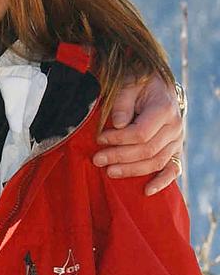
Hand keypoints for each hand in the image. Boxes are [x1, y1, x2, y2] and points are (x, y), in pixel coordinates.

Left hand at [92, 76, 182, 194]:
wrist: (157, 86)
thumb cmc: (138, 83)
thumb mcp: (128, 84)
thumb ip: (122, 102)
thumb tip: (118, 123)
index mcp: (164, 109)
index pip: (141, 133)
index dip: (118, 139)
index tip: (99, 139)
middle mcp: (175, 127)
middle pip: (147, 150)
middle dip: (120, 157)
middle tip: (97, 160)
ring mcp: (177, 140)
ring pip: (156, 162)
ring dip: (132, 170)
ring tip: (109, 172)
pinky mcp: (174, 149)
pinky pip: (173, 169)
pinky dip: (162, 182)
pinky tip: (147, 191)